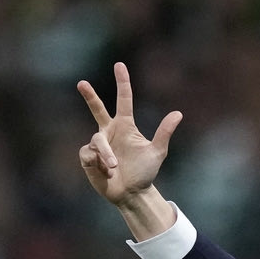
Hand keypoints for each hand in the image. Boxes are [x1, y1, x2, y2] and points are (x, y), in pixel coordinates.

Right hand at [76, 62, 182, 206]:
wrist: (132, 193)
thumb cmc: (145, 172)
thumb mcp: (157, 152)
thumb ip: (164, 132)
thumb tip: (178, 113)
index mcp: (126, 126)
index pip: (124, 100)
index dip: (122, 83)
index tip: (120, 65)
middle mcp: (110, 131)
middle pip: (98, 109)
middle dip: (90, 96)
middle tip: (82, 83)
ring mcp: (98, 144)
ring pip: (97, 141)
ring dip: (106, 155)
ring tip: (114, 167)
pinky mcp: (88, 157)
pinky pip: (89, 154)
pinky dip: (99, 163)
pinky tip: (106, 172)